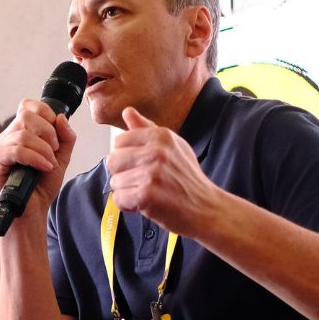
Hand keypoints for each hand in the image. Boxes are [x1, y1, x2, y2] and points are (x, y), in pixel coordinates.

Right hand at [0, 97, 78, 209]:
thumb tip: (61, 117)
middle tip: (54, 151)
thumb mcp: (61, 157)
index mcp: (21, 130)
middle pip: (26, 116)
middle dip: (47, 133)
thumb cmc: (42, 185)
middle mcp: (7, 136)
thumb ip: (65, 137)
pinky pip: (17, 150)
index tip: (56, 134)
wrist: (34, 209)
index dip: (45, 113)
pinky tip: (44, 167)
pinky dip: (35, 158)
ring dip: (43, 150)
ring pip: (23, 134)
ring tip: (49, 164)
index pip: (28, 105)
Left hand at [106, 107, 220, 234]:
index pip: (119, 141)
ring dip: (127, 192)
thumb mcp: (172, 146)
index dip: (127, 157)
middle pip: (112, 160)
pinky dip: (129, 206)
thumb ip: (146, 128)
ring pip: (115, 182)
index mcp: (161, 135)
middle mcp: (156, 151)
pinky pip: (119, 199)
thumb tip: (126, 111)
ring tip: (149, 193)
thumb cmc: (187, 177)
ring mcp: (151, 172)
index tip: (143, 166)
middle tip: (145, 182)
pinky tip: (146, 204)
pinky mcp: (146, 194)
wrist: (206, 208)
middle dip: (123, 174)